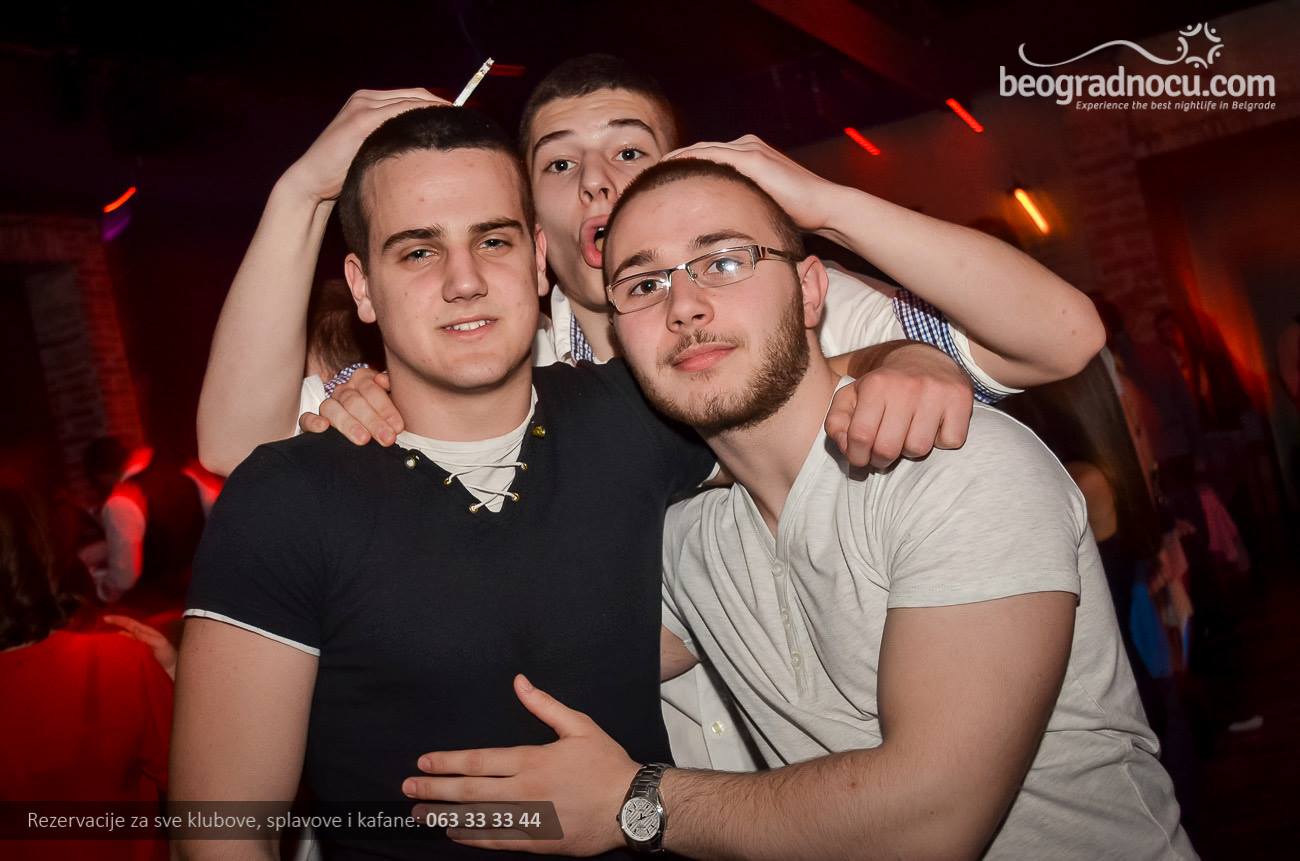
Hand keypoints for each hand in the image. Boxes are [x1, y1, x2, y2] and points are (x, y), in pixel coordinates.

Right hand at [103, 615, 176, 679]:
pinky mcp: (134, 656)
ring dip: (112, 637)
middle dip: (112, 626)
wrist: (172, 669)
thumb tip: (132, 629)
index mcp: (145, 632)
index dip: (118, 619)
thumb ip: (146, 637)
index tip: (104, 618)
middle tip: (98, 626)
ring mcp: (136, 646)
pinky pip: (123, 649)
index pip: (129, 623)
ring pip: (122, 638)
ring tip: (99, 638)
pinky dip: (116, 648)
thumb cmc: (168, 655)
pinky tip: (108, 650)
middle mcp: (139, 637)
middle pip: (123, 629)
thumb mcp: (159, 643)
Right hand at [282, 89, 448, 202]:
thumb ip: (391, 141)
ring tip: (457, 125)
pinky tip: (436, 128)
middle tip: (464, 121)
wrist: (312, 181)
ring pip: (409, 101)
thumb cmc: (344, 173)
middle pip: (414, 95)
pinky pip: (399, 112)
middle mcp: (365, 98)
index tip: (458, 120)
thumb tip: (425, 149)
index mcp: (367, 101)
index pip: (411, 97)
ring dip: (435, 111)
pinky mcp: (360, 119)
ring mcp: (362, 106)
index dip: (436, 106)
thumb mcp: (371, 150)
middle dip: (440, 106)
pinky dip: (420, 116)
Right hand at [299, 368, 403, 445]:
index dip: (385, 407)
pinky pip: (306, 418)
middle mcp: (344, 390)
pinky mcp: (311, 421)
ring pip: (332, 408)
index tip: (397, 427)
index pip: (370, 388)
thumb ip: (392, 389)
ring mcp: (327, 405)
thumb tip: (383, 380)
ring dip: (349, 424)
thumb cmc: (387, 418)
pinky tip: (324, 427)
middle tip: (387, 438)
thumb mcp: (395, 402)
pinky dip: (313, 422)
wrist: (373, 433)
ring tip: (363, 440)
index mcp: (363, 380)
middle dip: (373, 421)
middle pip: (354, 401)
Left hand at [404, 674, 637, 855]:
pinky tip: (454, 834)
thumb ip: (544, 705)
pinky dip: (472, 837)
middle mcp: (524, 790)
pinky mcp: (537, 841)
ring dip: (445, 816)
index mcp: (531, 759)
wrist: (630, 805)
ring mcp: (529, 818)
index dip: (447, 762)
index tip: (423, 763)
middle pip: (469, 791)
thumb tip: (519, 682)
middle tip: (408, 790)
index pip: (478, 761)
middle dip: (434, 790)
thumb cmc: (606, 763)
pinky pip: (497, 840)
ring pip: (477, 819)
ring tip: (420, 814)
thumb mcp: (579, 725)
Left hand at [664, 135, 839, 231]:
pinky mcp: (753, 158)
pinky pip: (713, 157)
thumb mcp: (760, 205)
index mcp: (746, 156)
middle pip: (698, 150)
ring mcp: (749, 149)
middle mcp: (746, 146)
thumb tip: (719, 226)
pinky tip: (673, 173)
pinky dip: (691, 162)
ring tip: (651, 173)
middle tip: (644, 176)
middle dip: (671, 162)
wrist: (824, 208)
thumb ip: (740, 205)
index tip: (658, 182)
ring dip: (675, 160)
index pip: (705, 158)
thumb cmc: (796, 213)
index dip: (680, 168)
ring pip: (701, 150)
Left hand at [826, 342, 972, 468]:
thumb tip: (847, 448)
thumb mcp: (851, 397)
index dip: (857, 456)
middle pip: (888, 448)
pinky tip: (932, 426)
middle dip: (881, 459)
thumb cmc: (882, 388)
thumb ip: (837, 423)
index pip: (861, 437)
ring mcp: (936, 392)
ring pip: (918, 449)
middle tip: (882, 452)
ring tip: (907, 434)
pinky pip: (950, 442)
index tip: (860, 458)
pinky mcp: (960, 398)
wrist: (922, 359)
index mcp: (876, 385)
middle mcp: (907, 386)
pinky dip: (941, 441)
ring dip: (910, 450)